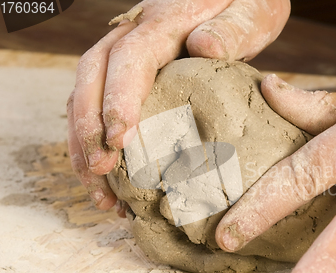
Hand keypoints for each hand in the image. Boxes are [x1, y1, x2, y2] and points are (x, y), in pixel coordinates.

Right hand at [67, 0, 289, 214]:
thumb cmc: (247, 4)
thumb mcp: (250, 11)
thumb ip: (231, 29)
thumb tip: (203, 46)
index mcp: (163, 22)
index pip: (130, 58)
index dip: (119, 98)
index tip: (119, 140)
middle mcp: (134, 34)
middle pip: (93, 77)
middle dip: (90, 127)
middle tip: (102, 171)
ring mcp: (126, 52)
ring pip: (86, 95)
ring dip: (85, 144)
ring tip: (100, 191)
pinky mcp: (128, 72)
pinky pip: (100, 104)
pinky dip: (97, 143)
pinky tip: (109, 180)